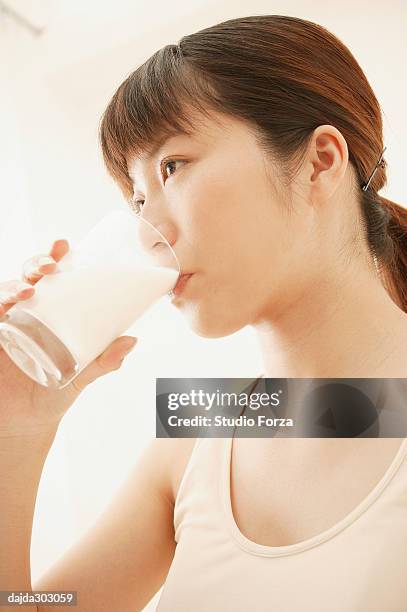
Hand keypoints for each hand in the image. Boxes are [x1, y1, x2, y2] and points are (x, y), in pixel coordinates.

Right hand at [0, 240, 137, 434]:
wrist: (27, 422)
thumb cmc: (54, 391)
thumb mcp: (81, 374)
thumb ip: (103, 360)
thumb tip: (131, 341)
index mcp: (52, 313)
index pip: (53, 279)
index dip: (55, 257)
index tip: (64, 245)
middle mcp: (28, 313)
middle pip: (28, 278)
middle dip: (36, 264)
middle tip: (51, 267)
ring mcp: (7, 324)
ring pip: (6, 293)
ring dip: (14, 285)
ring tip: (29, 290)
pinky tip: (3, 307)